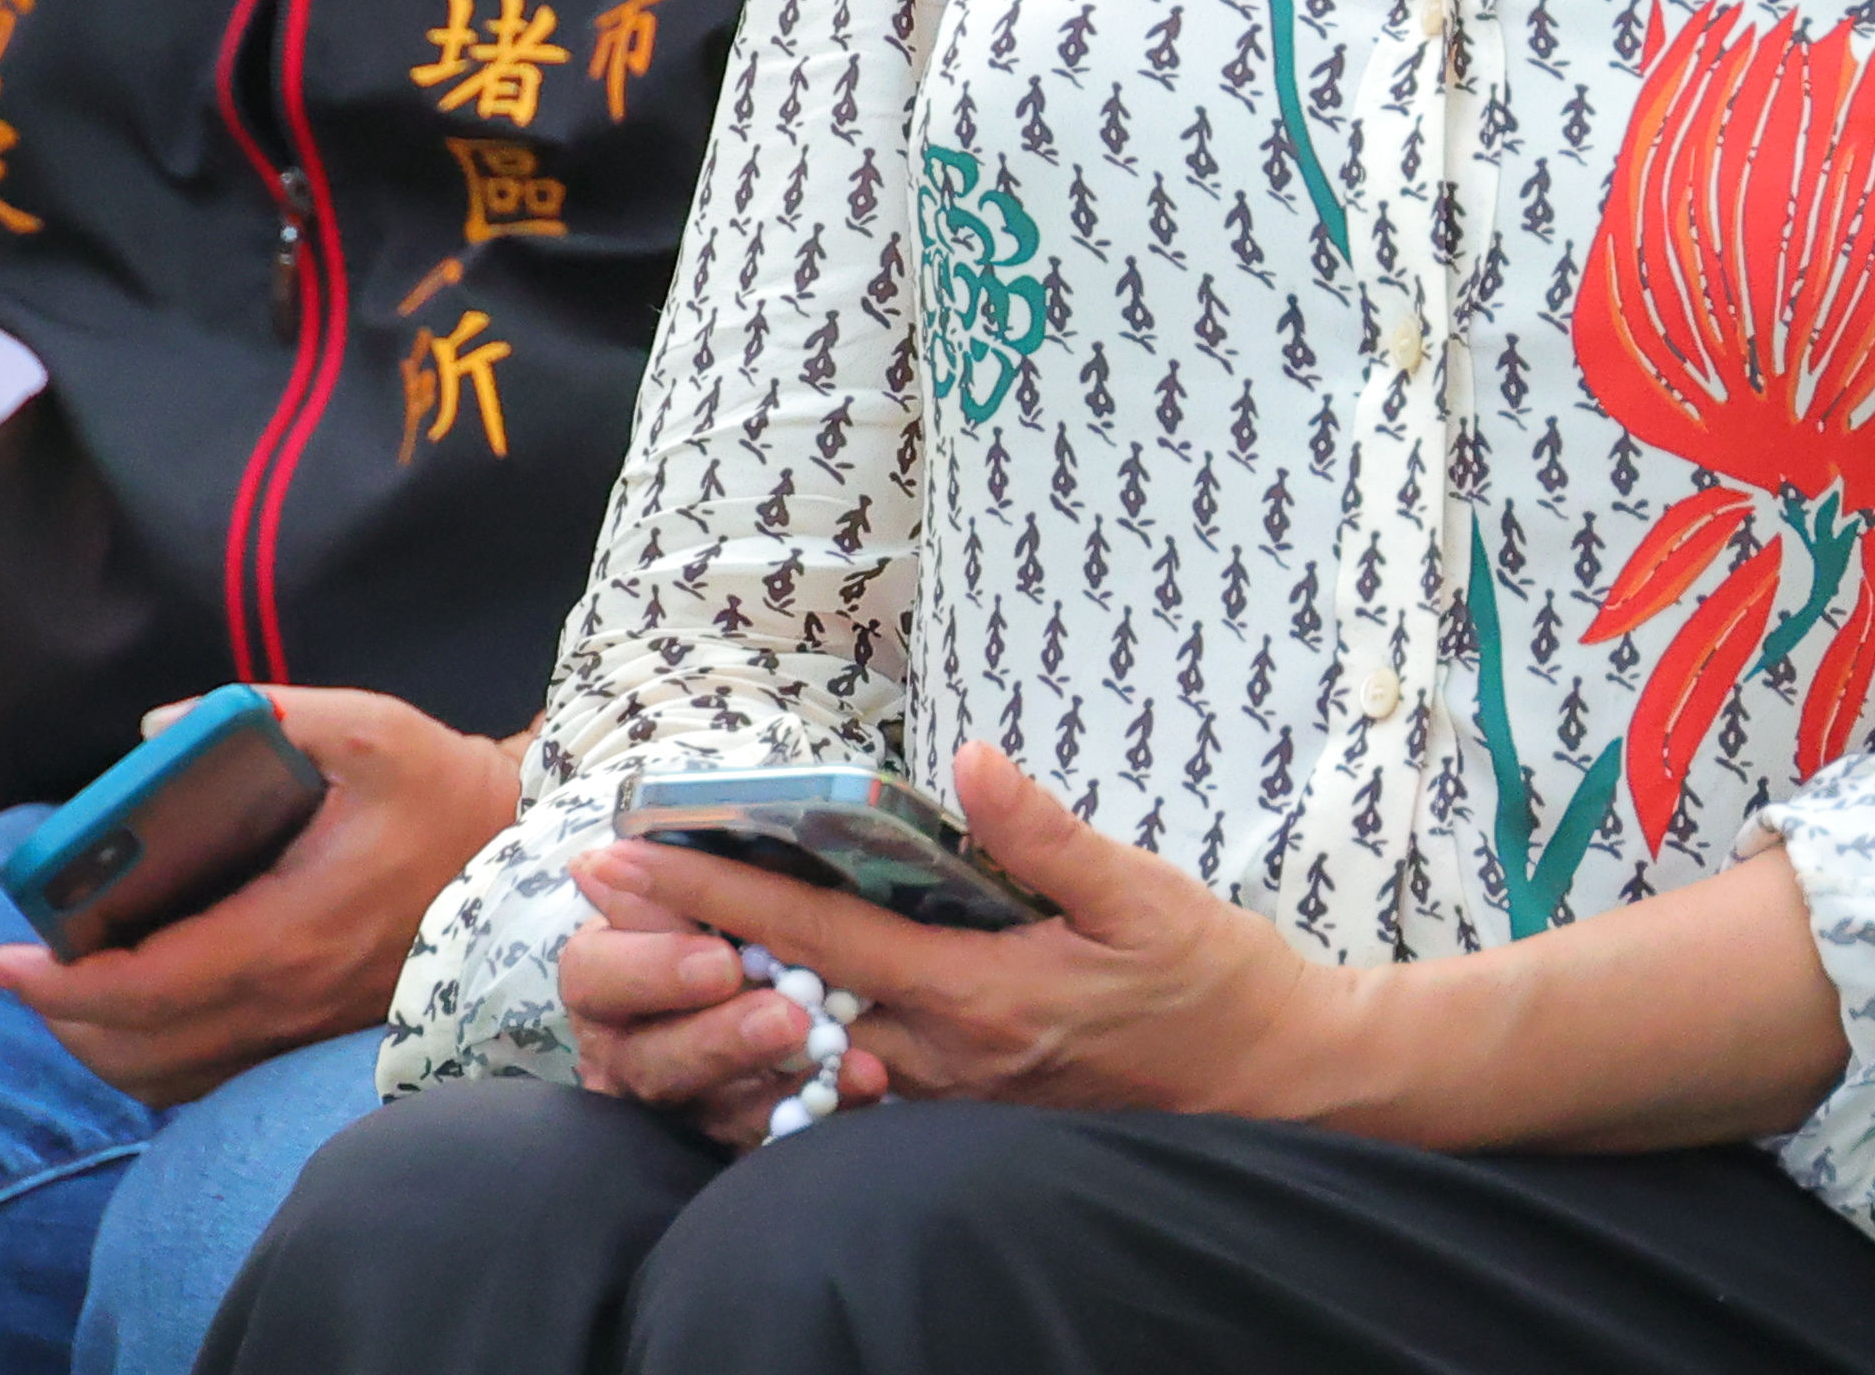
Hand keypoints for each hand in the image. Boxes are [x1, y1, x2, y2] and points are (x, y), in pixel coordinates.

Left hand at [0, 690, 524, 1103]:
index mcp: (290, 932)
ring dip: (99, 1046)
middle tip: (19, 968)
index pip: (146, 988)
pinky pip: (207, 1076)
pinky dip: (150, 1058)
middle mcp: (290, 999)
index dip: (60, 985)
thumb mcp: (365, 727)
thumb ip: (264, 714)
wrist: (516, 855)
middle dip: (62, 1017)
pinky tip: (134, 1010)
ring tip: (63, 991)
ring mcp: (302, 1029)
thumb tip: (154, 732)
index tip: (1, 959)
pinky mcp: (312, 1036)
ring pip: (169, 1078)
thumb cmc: (436, 788)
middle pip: (139, 1049)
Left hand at [593, 746, 1340, 1134]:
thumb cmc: (1216, 982)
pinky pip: (853, 1079)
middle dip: (687, 937)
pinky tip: (751, 1008)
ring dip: (725, 985)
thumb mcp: (1143, 892)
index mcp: (980, 993)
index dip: (719, 891)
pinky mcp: (968, 1109)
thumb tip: (966, 763)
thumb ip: (1045, 834)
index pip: (818, 934)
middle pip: (784, 991)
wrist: (1275, 1085)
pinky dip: (789, 1040)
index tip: (637, 854)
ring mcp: (951, 1094)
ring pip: (807, 1044)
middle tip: (599, 886)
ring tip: (650, 932)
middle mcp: (945, 1055)